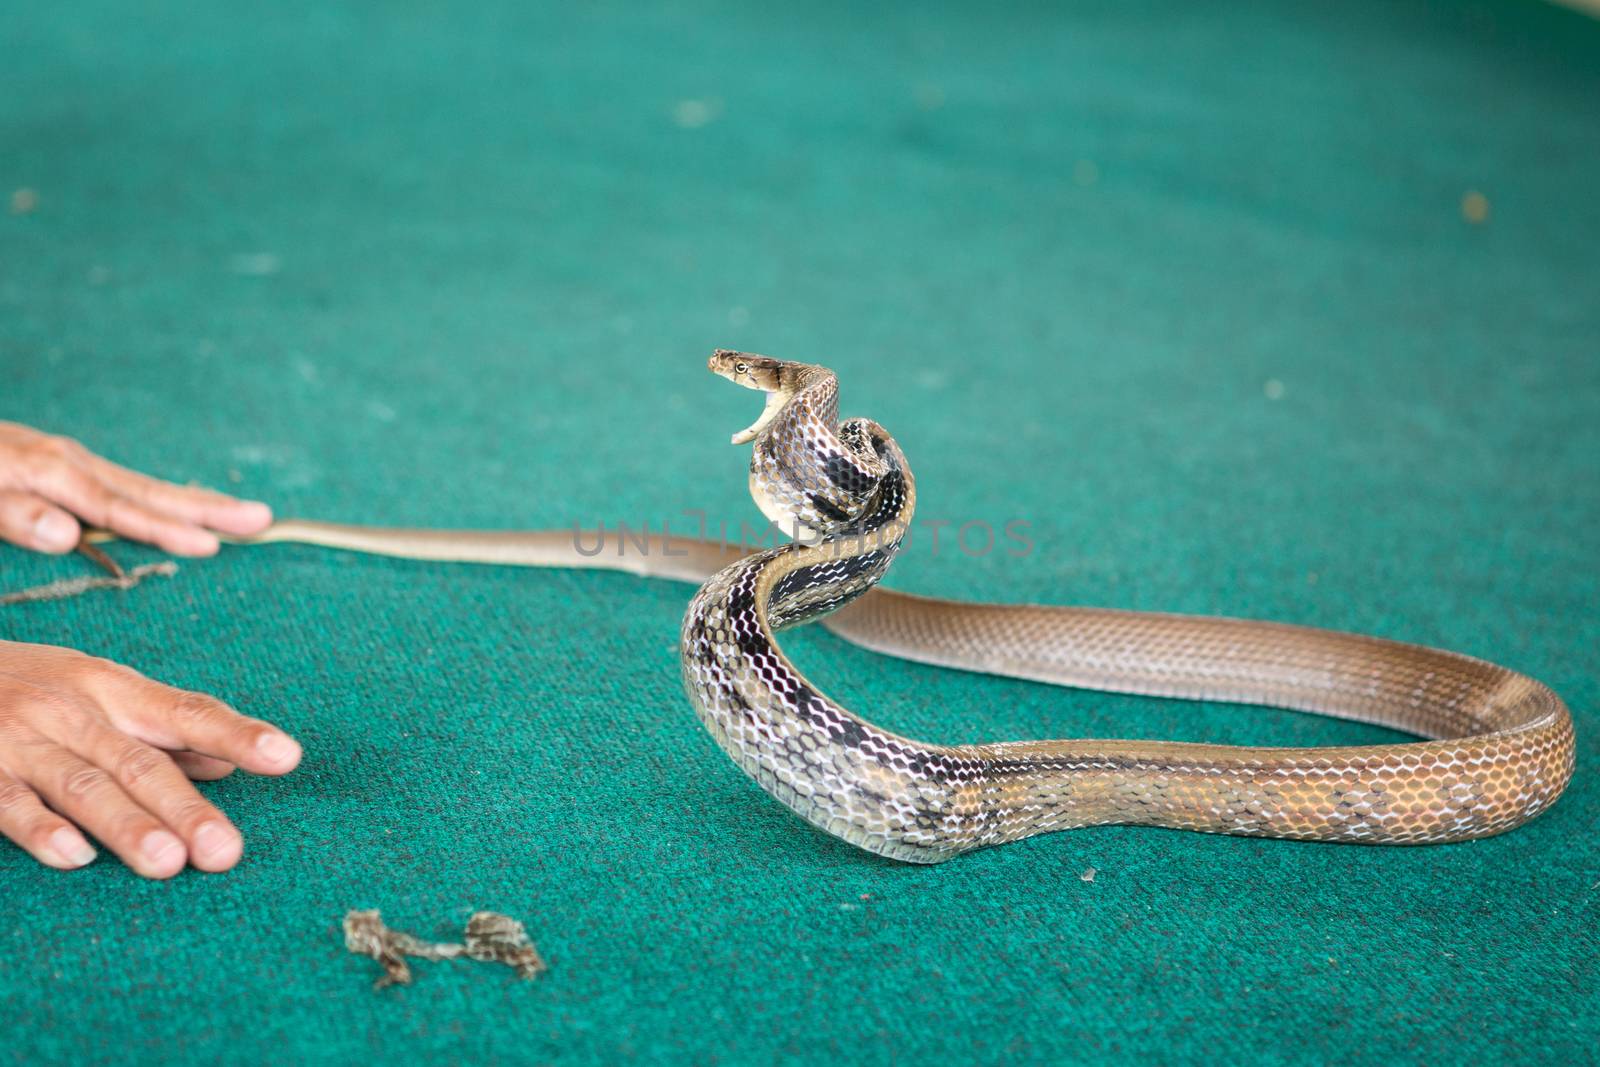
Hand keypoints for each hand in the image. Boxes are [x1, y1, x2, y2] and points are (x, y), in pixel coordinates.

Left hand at [0, 421, 272, 554]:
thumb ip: (13, 514)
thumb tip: (70, 535)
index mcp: (48, 472)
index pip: (117, 509)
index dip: (165, 530)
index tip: (213, 546)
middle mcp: (68, 462)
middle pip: (149, 492)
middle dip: (208, 509)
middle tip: (264, 520)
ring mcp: (68, 460)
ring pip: (144, 486)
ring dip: (196, 503)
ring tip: (246, 515)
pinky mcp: (60, 464)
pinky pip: (126, 484)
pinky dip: (163, 497)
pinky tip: (181, 506)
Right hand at [0, 640, 301, 876]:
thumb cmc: (30, 685)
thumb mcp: (98, 691)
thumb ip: (161, 728)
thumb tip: (229, 763)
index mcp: (113, 689)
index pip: (188, 712)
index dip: (238, 733)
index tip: (287, 757)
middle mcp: (73, 711)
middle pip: (139, 763)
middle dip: (185, 809)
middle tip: (224, 852)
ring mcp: (21, 742)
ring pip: (83, 786)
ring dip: (127, 825)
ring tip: (168, 863)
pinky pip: (8, 803)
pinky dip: (41, 830)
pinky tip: (74, 858)